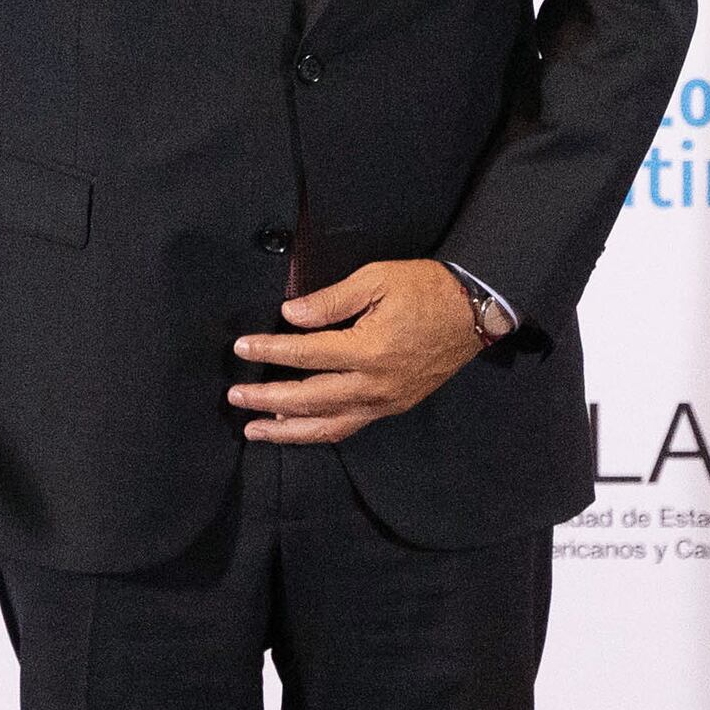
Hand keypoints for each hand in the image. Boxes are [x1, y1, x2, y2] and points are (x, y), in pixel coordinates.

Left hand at [230, 260, 489, 444]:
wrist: (475, 312)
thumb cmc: (426, 289)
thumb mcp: (377, 279)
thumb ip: (330, 301)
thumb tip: (290, 315)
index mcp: (369, 349)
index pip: (305, 353)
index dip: (269, 350)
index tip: (241, 347)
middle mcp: (374, 385)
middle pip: (308, 400)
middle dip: (267, 399)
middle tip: (235, 396)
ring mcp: (385, 402)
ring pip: (327, 426)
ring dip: (287, 431)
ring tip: (254, 430)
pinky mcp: (392, 407)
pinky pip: (348, 426)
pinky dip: (318, 430)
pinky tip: (296, 426)